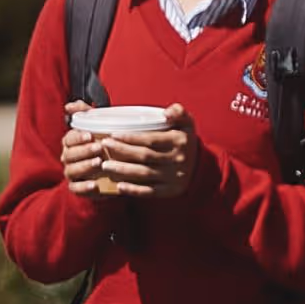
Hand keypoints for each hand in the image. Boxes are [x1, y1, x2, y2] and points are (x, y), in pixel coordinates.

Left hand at [63, 106, 193, 198]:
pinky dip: (134, 190)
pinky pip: (150, 191)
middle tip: (104, 146)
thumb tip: (166, 113)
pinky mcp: (171, 190)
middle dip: (121, 151)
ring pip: (144, 174)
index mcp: (180, 141)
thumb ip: (178, 111)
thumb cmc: (184, 139)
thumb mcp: (186, 122)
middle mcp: (179, 159)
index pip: (151, 139)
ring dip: (123, 170)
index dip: (130, 138)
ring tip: (105, 165)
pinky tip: (119, 186)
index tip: (113, 134)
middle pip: (144, 156)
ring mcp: (175, 177)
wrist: (200, 165)